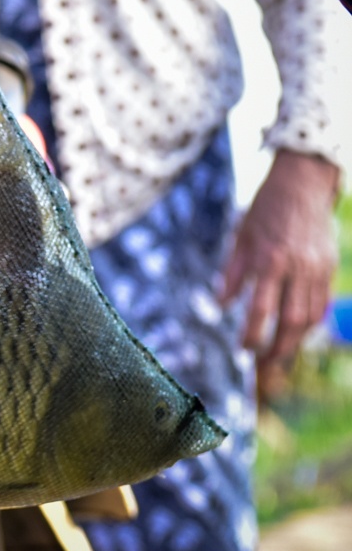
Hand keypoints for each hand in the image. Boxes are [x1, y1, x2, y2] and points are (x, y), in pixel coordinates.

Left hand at [221, 149, 341, 371]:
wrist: (302, 186)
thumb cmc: (264, 210)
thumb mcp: (239, 236)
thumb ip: (231, 273)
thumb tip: (219, 305)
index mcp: (269, 260)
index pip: (260, 309)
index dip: (252, 334)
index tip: (243, 349)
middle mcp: (296, 268)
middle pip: (290, 321)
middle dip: (277, 348)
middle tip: (264, 364)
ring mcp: (317, 269)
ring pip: (310, 316)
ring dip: (295, 340)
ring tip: (279, 354)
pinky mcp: (330, 268)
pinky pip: (322, 303)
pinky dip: (311, 322)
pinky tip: (298, 332)